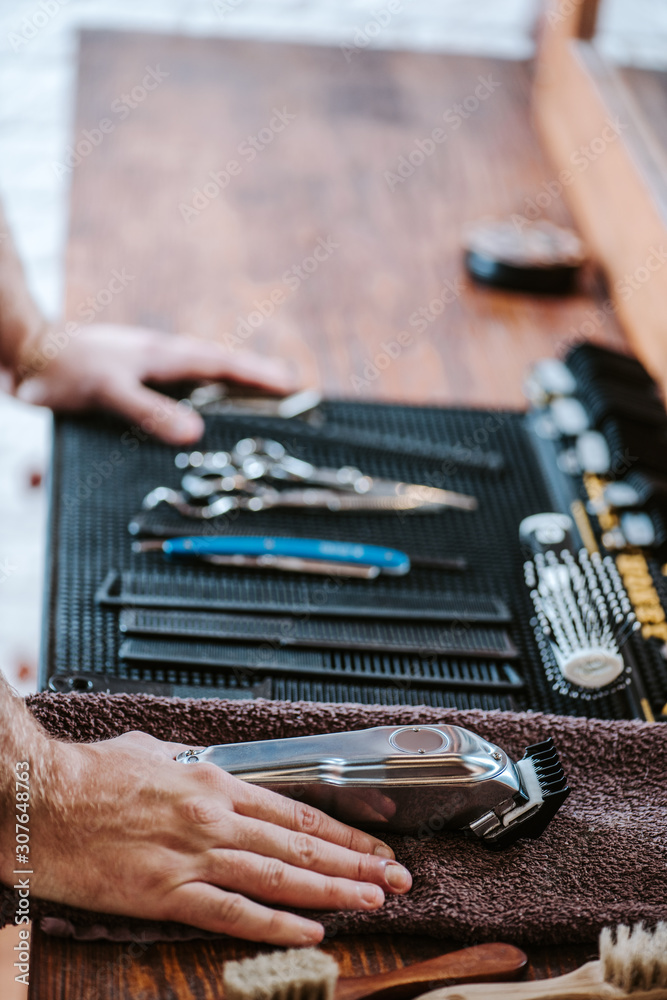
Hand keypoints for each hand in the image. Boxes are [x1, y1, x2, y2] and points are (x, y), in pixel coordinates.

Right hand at [12, 731, 410, 944]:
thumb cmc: (90, 774)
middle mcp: (215, 817)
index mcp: (214, 782)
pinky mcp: (166, 893)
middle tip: (397, 877)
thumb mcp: (152, 751)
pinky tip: (309, 933)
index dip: (342, 831)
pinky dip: (275, 925)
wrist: (41, 798)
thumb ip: (190, 764)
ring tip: (373, 901)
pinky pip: (233, 912)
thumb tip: (207, 766)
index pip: (296, 811)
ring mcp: (194, 856)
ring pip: (281, 876)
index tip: (375, 843)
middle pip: (301, 844)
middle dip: (356, 862)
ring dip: (332, 892)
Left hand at [14, 324, 294, 444]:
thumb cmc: (63, 368)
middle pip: (218, 366)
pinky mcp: (129, 378)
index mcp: (162, 355)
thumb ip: (150, 412)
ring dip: (227, 386)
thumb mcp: (109, 391)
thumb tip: (196, 433)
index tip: (292, 385)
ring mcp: (145, 366)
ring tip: (255, 400)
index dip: (258, 375)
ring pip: (198, 376)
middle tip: (288, 390)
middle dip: (253, 378)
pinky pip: (175, 387)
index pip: (222, 364)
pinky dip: (196, 396)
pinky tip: (194, 411)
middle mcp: (159, 358)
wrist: (25, 352)